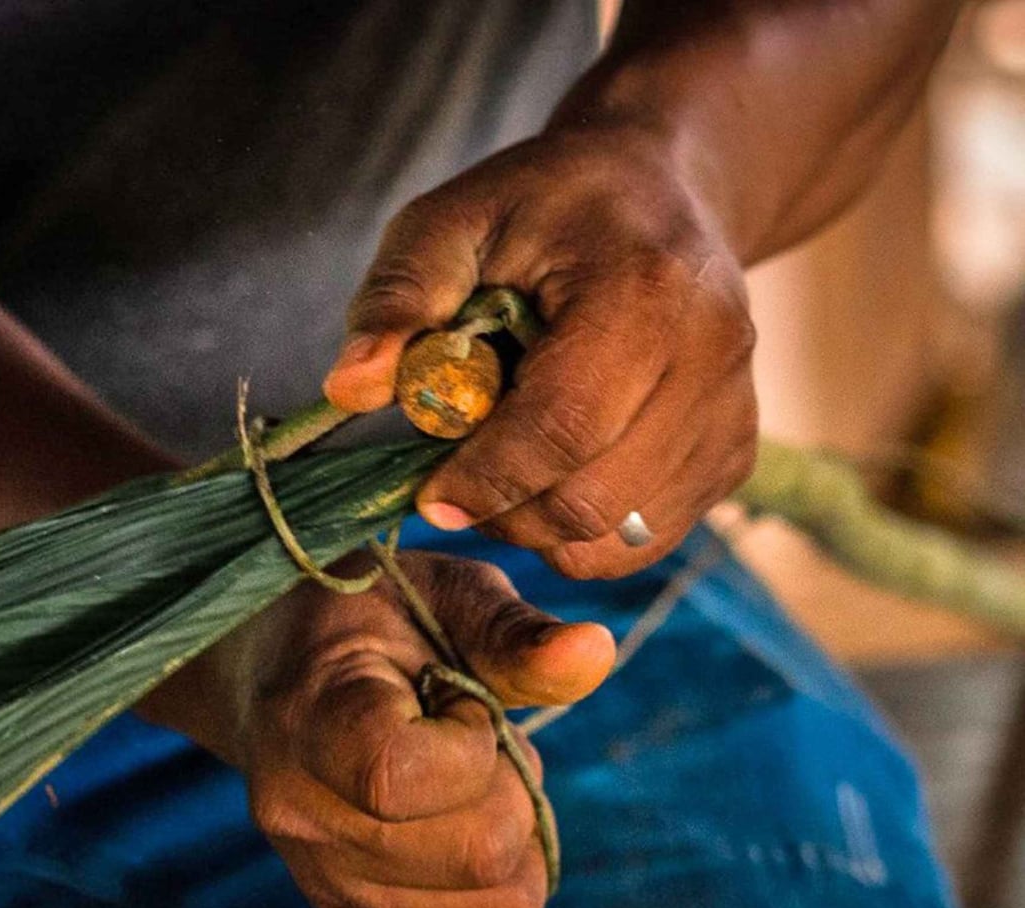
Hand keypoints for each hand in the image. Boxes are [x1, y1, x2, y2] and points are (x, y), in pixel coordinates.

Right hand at [218, 551, 613, 907]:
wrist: (269, 670)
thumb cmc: (364, 620)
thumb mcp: (437, 593)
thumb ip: (513, 632)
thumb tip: (596, 653)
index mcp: (307, 721)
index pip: (404, 780)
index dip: (470, 739)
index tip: (455, 696)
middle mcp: (301, 817)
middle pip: (476, 853)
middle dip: (512, 786)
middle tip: (472, 731)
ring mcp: (322, 877)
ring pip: (493, 903)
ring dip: (511, 831)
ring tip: (462, 772)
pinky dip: (495, 869)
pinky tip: (449, 808)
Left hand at [324, 124, 757, 578]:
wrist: (657, 192)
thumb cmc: (542, 207)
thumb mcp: (453, 219)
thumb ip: (399, 297)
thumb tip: (349, 389)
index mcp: (646, 289)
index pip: (564, 425)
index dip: (486, 478)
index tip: (427, 496)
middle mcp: (713, 357)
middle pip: (592, 499)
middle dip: (505, 510)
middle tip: (454, 481)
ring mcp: (734, 414)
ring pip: (618, 537)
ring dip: (540, 528)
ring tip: (505, 467)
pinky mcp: (735, 456)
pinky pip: (644, 540)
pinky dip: (583, 533)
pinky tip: (553, 473)